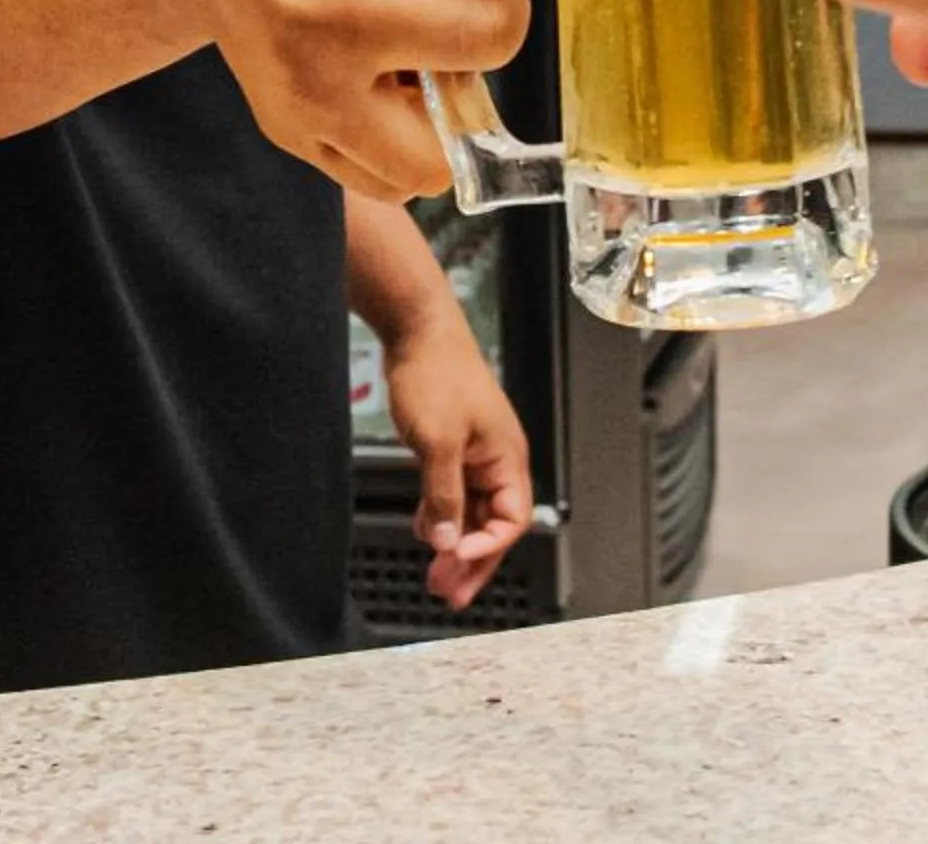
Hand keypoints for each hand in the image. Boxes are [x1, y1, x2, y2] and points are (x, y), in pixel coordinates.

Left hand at [382, 314, 533, 609]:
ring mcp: (475, 454)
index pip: (510, 521)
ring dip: (454, 544)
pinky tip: (424, 532)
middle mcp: (497, 460)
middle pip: (493, 525)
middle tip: (448, 594)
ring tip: (435, 576)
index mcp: (507, 458)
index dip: (486, 549)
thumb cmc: (436, 374)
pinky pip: (454, 494)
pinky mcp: (453, 447)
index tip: (454, 564)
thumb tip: (447, 542)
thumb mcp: (438, 441)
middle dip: (472, 561)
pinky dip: (441, 517)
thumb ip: (444, 495)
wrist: (417, 331)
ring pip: (472, 513)